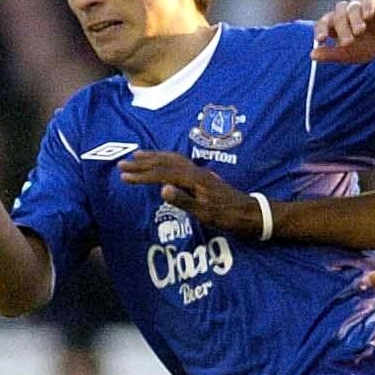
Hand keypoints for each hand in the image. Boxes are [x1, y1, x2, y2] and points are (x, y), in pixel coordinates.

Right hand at [118, 150, 263, 236]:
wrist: (253, 214)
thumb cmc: (230, 217)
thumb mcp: (206, 214)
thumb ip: (184, 201)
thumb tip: (162, 189)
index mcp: (195, 179)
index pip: (162, 174)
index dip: (142, 175)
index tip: (124, 176)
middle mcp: (197, 172)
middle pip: (165, 162)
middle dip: (142, 163)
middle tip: (122, 164)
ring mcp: (201, 173)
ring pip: (173, 159)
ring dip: (153, 157)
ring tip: (137, 156)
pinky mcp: (204, 177)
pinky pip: (180, 162)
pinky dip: (166, 160)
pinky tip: (163, 163)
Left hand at [311, 0, 374, 64]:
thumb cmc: (367, 48)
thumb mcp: (348, 55)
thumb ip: (331, 55)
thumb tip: (312, 56)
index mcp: (335, 24)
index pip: (323, 23)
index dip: (321, 29)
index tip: (321, 39)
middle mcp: (345, 11)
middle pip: (338, 16)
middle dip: (342, 29)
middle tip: (348, 42)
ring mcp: (359, 4)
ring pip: (352, 8)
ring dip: (354, 20)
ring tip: (359, 32)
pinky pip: (368, 0)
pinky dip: (367, 6)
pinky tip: (368, 16)